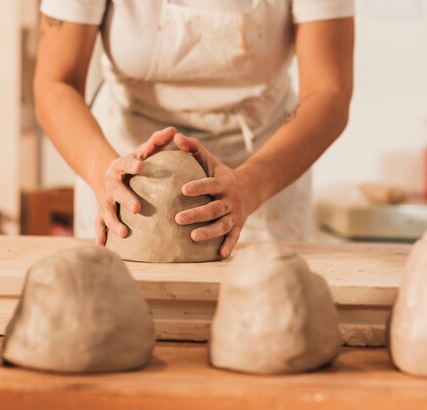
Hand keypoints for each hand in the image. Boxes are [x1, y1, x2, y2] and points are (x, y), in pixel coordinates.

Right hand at [94, 127, 176, 244]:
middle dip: (126, 199)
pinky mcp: (101, 212)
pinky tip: (103, 245)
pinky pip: (99, 224)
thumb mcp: (141, 151)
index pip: (126, 164)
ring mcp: (104, 200)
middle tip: (137, 208)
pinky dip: (100, 234)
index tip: (142, 166)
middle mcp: (110, 184)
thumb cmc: (132, 164)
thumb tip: (174, 130)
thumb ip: (156, 142)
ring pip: (106, 212)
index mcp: (119, 167)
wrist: (103, 174)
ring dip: (113, 223)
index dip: (133, 164)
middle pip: (116, 192)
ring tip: (124, 234)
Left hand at [173, 133, 258, 257]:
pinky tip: (220, 255)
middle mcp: (230, 200)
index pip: (210, 185)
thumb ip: (193, 148)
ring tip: (193, 237)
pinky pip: (233, 237)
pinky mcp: (238, 226)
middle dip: (196, 214)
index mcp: (223, 183)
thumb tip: (175, 136)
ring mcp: (235, 215)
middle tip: (177, 218)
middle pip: (214, 209)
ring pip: (222, 225)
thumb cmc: (220, 173)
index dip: (198, 187)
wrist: (250, 188)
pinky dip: (228, 245)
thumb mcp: (209, 160)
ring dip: (209, 232)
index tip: (182, 190)